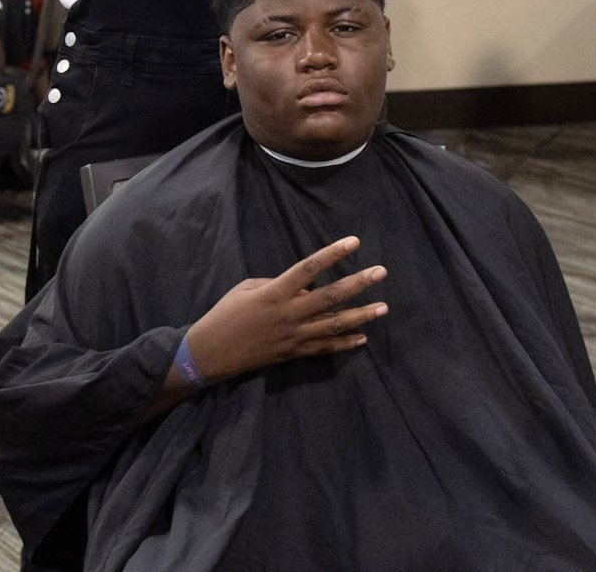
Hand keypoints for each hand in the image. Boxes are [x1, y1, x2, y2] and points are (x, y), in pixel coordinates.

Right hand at [184, 236, 387, 382]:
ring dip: (361, 315)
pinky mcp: (294, 353)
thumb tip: (305, 287)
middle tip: (381, 272)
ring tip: (383, 307)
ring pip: (335, 324)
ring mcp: (294, 336)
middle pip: (331, 296)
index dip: (333, 254)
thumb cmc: (226, 313)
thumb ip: (277, 284)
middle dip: (359, 283)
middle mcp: (289, 313)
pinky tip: (363, 337)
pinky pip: (325, 348)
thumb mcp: (247, 288)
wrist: (212, 352)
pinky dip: (345, 343)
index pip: (310, 268)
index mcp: (275, 292)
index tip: (354, 242)